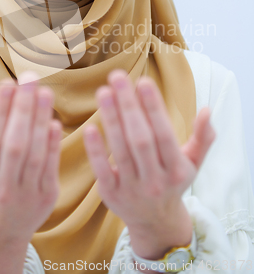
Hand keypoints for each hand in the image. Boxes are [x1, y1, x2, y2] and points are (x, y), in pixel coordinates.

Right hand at [0, 72, 60, 273]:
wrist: (3, 233)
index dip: (0, 111)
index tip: (7, 82)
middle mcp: (2, 189)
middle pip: (15, 144)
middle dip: (23, 108)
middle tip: (29, 79)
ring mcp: (27, 195)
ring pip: (36, 153)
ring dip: (41, 121)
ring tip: (45, 92)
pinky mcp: (48, 197)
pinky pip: (51, 167)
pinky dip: (53, 144)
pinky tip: (53, 121)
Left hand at [83, 69, 214, 258]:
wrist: (155, 221)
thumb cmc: (173, 180)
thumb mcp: (193, 161)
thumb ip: (203, 137)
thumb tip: (206, 110)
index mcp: (177, 170)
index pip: (164, 134)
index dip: (153, 108)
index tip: (143, 81)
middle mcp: (155, 181)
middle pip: (140, 139)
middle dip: (128, 105)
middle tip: (117, 76)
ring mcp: (132, 189)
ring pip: (120, 150)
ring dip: (111, 119)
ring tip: (103, 92)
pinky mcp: (111, 194)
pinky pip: (102, 170)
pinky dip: (96, 150)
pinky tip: (90, 127)